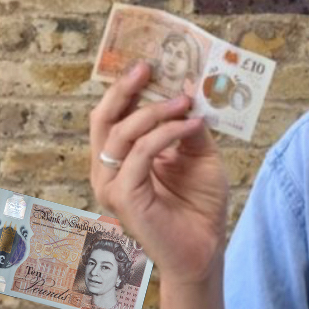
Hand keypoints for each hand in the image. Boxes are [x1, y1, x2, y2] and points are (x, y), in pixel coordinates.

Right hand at [89, 61, 229, 285]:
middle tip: (148, 65)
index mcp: (121, 157)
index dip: (124, 87)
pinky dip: (166, 134)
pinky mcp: (123, 198)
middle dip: (124, 88)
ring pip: (121, 133)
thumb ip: (190, 127)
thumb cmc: (200, 204)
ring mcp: (111, 184)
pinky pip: (139, 155)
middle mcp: (109, 169)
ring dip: (155, 111)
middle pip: (103, 118)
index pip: (113, 115)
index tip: (147, 60)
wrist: (205, 248)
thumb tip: (189, 89)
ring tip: (186, 100)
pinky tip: (191, 124)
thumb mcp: (200, 156)